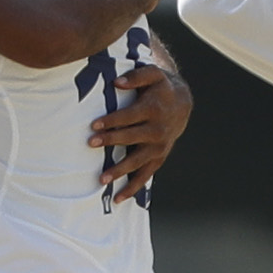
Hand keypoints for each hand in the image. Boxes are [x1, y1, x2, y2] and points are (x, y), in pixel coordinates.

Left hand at [93, 60, 191, 200]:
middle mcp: (158, 130)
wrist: (181, 103)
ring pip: (138, 161)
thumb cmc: (160, 87)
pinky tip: (118, 198)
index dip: (112, 121)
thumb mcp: (152, 74)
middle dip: (111, 141)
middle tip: (90, 144)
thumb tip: (116, 83)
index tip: (94, 125)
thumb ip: (135, 76)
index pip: (130, 116)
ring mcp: (159, 146)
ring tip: (101, 179)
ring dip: (120, 170)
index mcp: (154, 109)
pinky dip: (133, 187)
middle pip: (131, 138)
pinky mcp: (158, 157)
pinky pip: (146, 175)